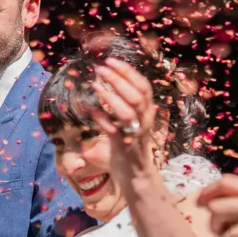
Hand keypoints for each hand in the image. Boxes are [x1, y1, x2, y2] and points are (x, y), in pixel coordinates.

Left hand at [88, 57, 158, 175]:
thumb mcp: (130, 122)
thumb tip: (106, 85)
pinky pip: (113, 130)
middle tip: (100, 68)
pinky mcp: (124, 146)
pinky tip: (90, 110)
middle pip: (137, 94)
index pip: (144, 85)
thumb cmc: (129, 146)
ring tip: (95, 85)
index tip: (111, 60)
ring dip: (111, 96)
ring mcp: (136, 133)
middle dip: (119, 78)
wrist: (137, 176)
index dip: (128, 71)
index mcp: (147, 111)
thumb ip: (123, 105)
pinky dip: (102, 118)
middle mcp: (145, 120)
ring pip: (128, 110)